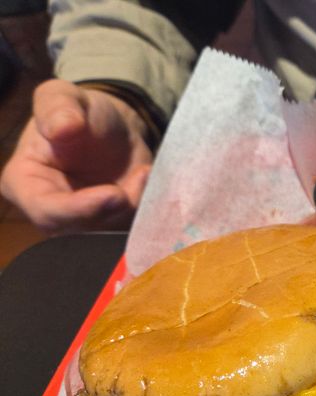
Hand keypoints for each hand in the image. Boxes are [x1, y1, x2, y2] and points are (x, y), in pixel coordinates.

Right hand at [0, 79, 153, 232]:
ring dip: (133, 209)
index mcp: (24, 184)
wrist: (112, 129)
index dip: (79, 209)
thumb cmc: (80, 113)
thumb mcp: (64, 97)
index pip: (46, 211)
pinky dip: (144, 212)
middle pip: (78, 233)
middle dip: (112, 214)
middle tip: (140, 182)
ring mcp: (81, 225)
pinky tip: (148, 181)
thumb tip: (61, 128)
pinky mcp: (110, 228)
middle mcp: (50, 213)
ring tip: (144, 173)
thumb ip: (57, 107)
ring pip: (108, 235)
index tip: (115, 194)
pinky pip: (129, 231)